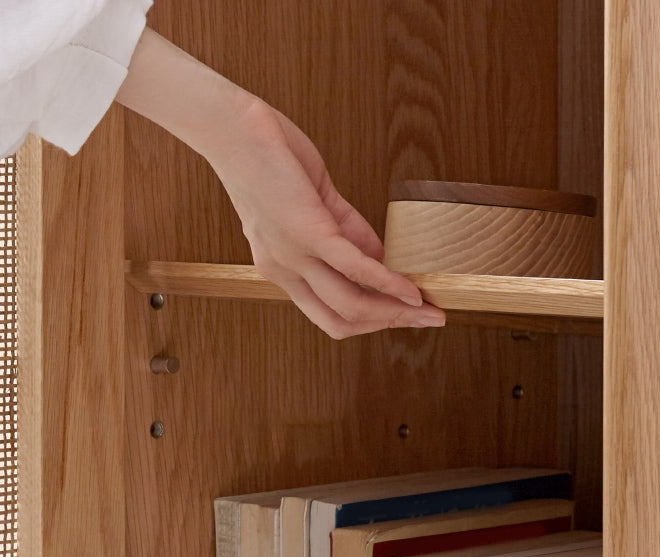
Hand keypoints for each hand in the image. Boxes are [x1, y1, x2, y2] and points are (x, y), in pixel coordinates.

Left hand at [206, 100, 445, 337]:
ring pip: (350, 304)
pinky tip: (410, 287)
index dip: (370, 320)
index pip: (328, 313)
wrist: (232, 131)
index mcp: (282, 268)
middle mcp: (284, 271)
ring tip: (427, 309)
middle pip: (342, 320)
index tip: (404, 313)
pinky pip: (354, 266)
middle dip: (389, 323)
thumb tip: (380, 256)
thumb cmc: (269, 161)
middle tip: (426, 318)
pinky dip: (388, 281)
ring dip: (395, 310)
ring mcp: (294, 255)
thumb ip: (344, 231)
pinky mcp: (307, 231)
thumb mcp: (310, 205)